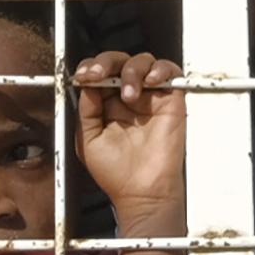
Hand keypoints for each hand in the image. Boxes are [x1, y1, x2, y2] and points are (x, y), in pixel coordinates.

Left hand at [75, 50, 184, 230]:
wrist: (142, 193)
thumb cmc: (116, 173)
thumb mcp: (88, 140)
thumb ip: (86, 111)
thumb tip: (86, 84)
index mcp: (106, 104)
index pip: (98, 73)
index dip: (90, 68)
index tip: (83, 76)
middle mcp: (128, 96)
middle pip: (118, 61)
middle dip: (105, 62)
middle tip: (98, 74)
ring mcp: (150, 97)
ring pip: (143, 61)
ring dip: (131, 70)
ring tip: (128, 94)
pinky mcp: (171, 100)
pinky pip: (170, 71)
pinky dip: (160, 70)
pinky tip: (150, 83)